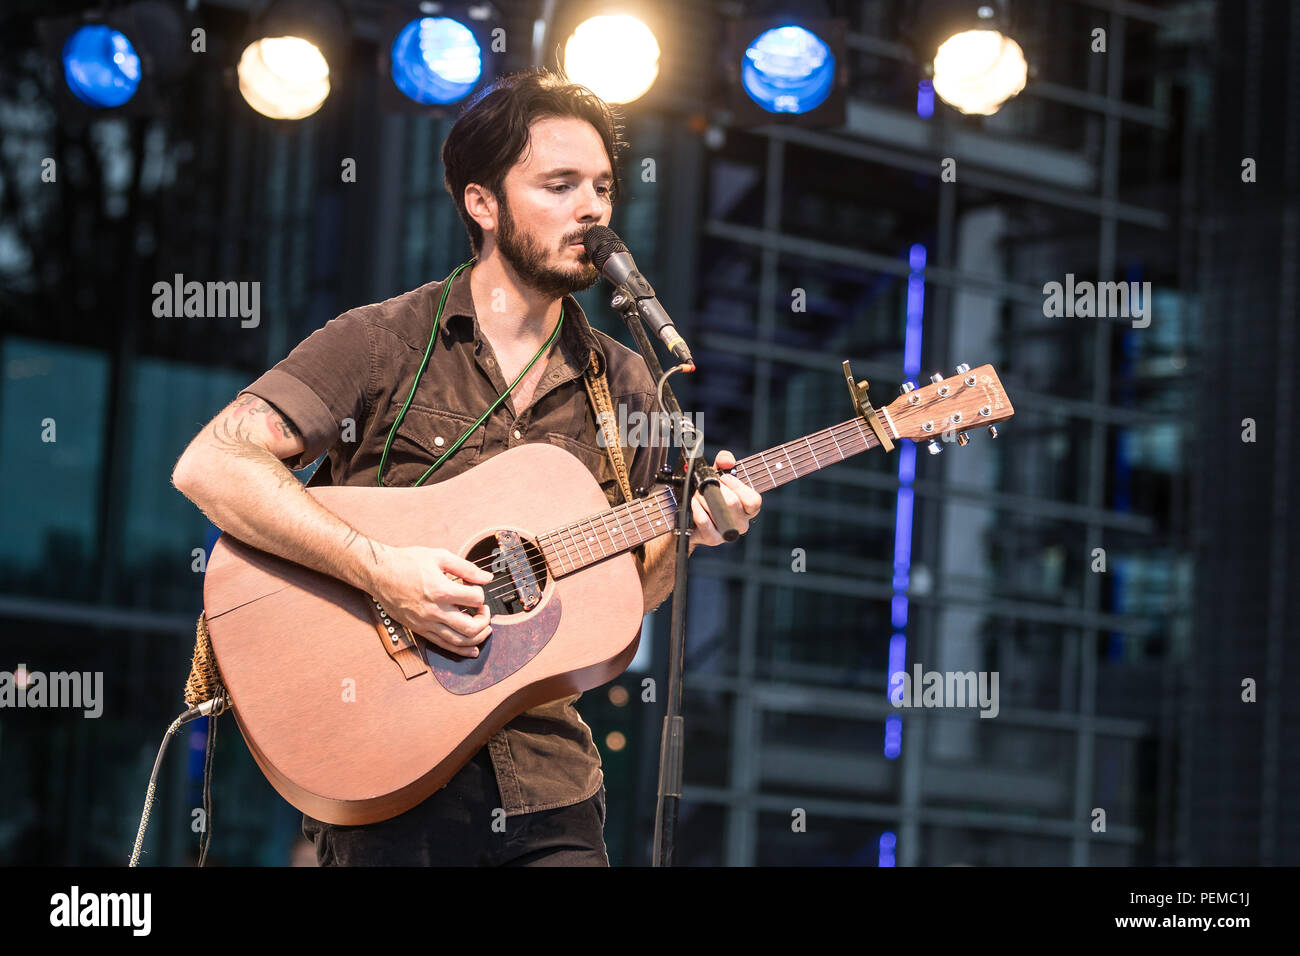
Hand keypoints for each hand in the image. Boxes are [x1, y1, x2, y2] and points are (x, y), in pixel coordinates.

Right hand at [367, 546, 492, 657]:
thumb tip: (486, 578)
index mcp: (441, 590)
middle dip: (485, 620)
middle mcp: (434, 610)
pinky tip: (473, 649)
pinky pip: (444, 645)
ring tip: (484, 628)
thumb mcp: (439, 556)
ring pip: (459, 641)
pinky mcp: (419, 629)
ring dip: (478, 637)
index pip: (475, 599)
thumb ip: (466, 567)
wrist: (379, 573)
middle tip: (484, 611)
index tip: (476, 589)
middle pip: (471, 626)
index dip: (481, 593)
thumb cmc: (407, 562)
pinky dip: (461, 650)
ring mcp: (426, 623)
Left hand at [690, 449, 761, 547]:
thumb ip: (724, 462)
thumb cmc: (708, 496)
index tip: (723, 478)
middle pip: (733, 502)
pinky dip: (696, 508)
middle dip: (714, 489)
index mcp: (749, 509)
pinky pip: (705, 521)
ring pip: (718, 511)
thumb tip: (727, 461)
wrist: (690, 518)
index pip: (754, 500)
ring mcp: (728, 533)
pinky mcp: (713, 539)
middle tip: (705, 487)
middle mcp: (742, 523)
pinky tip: (694, 504)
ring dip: (703, 498)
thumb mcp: (717, 475)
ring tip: (698, 496)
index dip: (737, 486)